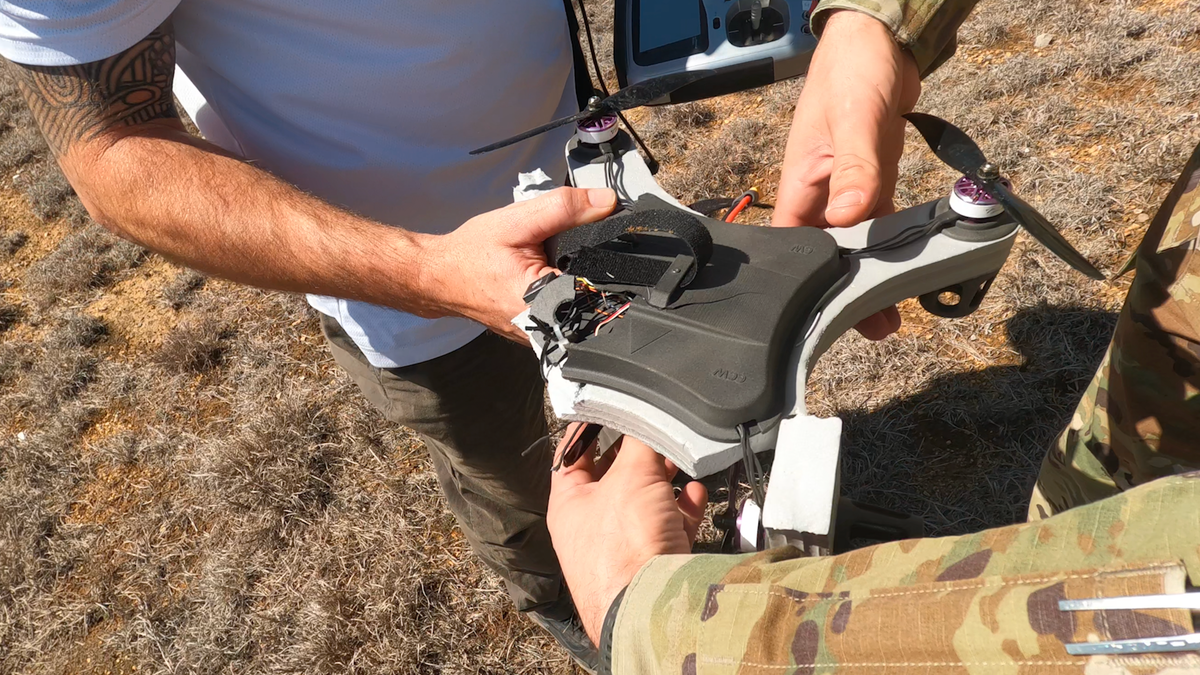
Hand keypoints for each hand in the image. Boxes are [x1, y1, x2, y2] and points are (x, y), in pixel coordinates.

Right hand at [421, 187, 616, 341]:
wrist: (440, 276)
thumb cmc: (470, 254)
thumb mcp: (516, 221)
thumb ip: (564, 209)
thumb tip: (606, 201)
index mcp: (542, 303)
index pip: (601, 287)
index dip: (610, 263)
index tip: (604, 246)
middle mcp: (544, 328)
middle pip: (595, 300)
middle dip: (594, 273)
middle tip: (564, 254)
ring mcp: (540, 336)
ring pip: (582, 310)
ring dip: (581, 286)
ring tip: (554, 266)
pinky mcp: (537, 334)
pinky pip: (566, 315)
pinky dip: (566, 295)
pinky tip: (550, 279)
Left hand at [547, 430, 707, 643]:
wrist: (655, 606)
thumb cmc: (625, 546)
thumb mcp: (632, 475)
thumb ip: (640, 440)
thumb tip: (645, 416)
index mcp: (568, 505)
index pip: (571, 455)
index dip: (589, 428)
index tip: (608, 407)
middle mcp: (590, 528)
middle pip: (613, 477)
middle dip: (637, 454)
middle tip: (655, 431)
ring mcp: (622, 548)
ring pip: (644, 502)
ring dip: (664, 479)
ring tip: (681, 458)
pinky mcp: (653, 563)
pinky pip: (669, 527)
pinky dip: (683, 508)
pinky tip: (696, 493)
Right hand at [774, 9, 921, 339]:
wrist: (881, 40)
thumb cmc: (851, 69)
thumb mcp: (853, 118)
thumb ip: (855, 168)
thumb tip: (850, 214)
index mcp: (801, 182)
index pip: (792, 240)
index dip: (801, 277)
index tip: (823, 309)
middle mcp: (821, 192)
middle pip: (826, 252)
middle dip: (844, 288)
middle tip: (870, 323)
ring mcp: (849, 187)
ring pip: (857, 243)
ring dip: (873, 273)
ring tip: (890, 312)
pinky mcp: (874, 179)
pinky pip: (883, 220)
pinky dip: (894, 242)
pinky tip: (908, 265)